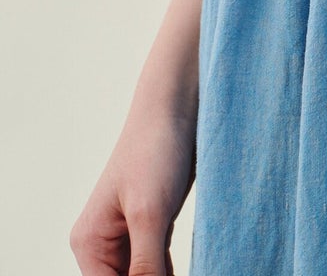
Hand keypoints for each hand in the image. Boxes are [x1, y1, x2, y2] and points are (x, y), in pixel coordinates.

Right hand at [69, 99, 195, 274]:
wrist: (176, 108)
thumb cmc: (155, 151)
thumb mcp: (150, 213)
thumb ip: (145, 265)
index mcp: (90, 243)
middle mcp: (103, 244)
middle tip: (173, 272)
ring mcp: (128, 236)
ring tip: (182, 270)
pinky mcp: (153, 226)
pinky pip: (159, 265)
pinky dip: (171, 272)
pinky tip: (194, 269)